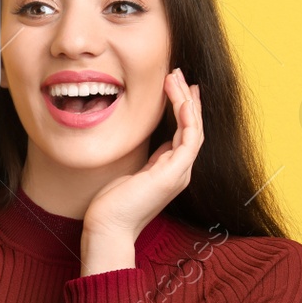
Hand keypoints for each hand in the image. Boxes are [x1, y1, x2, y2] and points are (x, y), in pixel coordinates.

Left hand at [81, 67, 203, 244]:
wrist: (108, 228)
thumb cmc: (112, 205)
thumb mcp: (132, 174)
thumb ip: (147, 160)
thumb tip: (154, 146)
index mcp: (170, 170)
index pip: (184, 133)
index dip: (183, 109)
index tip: (177, 87)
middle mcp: (180, 171)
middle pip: (192, 127)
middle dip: (186, 98)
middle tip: (179, 74)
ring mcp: (180, 172)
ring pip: (193, 129)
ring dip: (187, 101)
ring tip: (178, 78)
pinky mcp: (174, 173)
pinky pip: (189, 138)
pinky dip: (188, 116)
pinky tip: (182, 98)